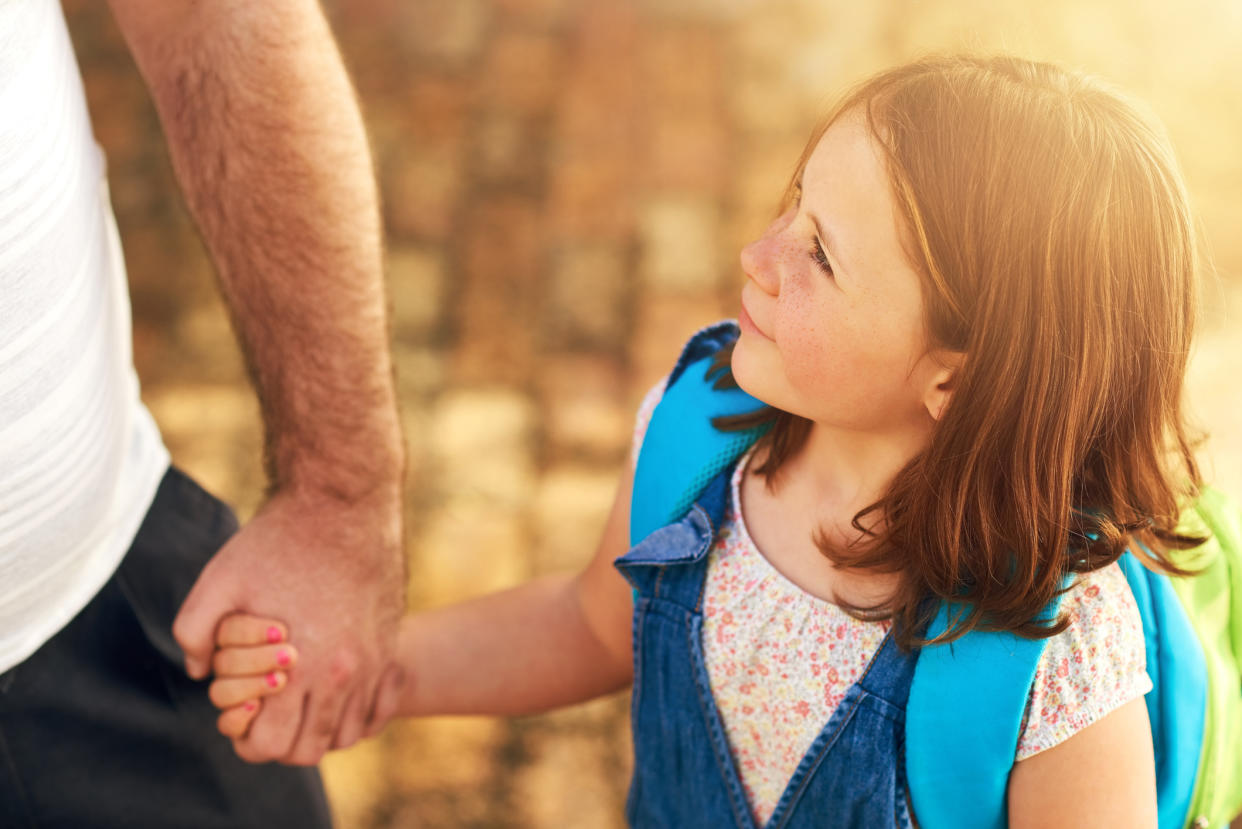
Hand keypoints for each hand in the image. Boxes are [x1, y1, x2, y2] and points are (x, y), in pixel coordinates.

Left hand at [173, 488, 405, 764]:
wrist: (344, 504)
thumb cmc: (278, 540)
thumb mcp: (219, 580)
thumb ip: (194, 632)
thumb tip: (198, 671)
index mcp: (299, 666)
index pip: (271, 744)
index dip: (247, 738)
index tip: (241, 713)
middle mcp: (342, 673)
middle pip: (310, 749)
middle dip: (280, 740)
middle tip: (265, 710)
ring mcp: (371, 661)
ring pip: (346, 734)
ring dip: (318, 729)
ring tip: (296, 702)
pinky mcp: (388, 645)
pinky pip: (376, 708)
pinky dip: (352, 712)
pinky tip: (330, 690)